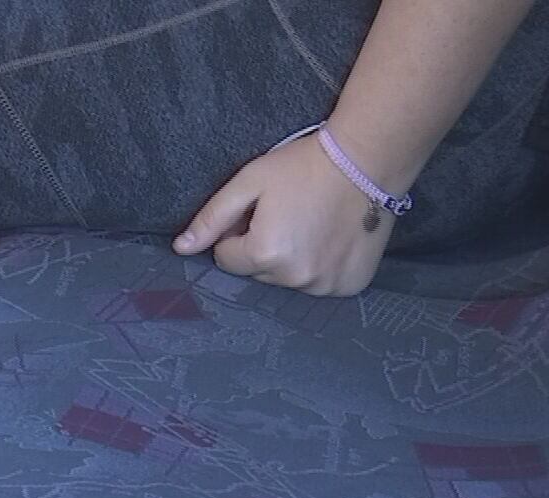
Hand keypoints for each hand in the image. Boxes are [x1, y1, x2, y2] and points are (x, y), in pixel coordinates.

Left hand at [172, 132, 395, 297]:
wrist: (368, 159)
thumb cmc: (304, 165)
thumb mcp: (250, 182)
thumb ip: (212, 218)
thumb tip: (181, 249)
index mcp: (265, 254)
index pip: (227, 259)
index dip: (238, 234)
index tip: (260, 212)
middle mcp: (294, 278)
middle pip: (258, 273)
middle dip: (264, 249)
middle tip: (288, 215)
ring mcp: (325, 286)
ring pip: (288, 281)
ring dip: (292, 260)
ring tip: (312, 225)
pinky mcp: (349, 286)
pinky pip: (320, 284)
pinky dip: (321, 267)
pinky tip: (331, 239)